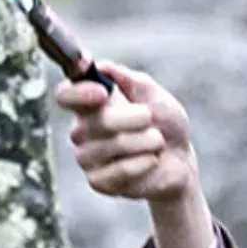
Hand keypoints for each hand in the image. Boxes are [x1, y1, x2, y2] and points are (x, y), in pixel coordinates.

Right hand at [55, 61, 198, 203]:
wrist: (180, 159)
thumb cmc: (165, 124)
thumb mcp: (156, 96)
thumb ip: (132, 81)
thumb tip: (103, 66)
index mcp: (91, 105)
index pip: (65, 96)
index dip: (79, 93)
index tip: (102, 92)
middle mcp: (82, 130)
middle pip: (97, 120)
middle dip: (134, 118)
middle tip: (150, 119)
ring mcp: (87, 157)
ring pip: (113, 145)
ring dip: (146, 141)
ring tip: (157, 142)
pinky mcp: (99, 181)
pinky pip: (119, 171)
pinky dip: (144, 163)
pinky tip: (152, 161)